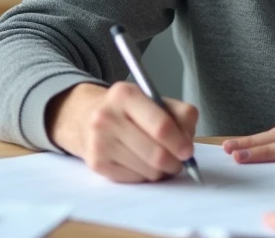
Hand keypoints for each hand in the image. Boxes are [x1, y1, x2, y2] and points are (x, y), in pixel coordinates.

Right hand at [46, 81, 198, 182]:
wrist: (86, 117)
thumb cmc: (130, 110)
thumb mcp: (154, 100)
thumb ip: (180, 115)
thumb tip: (187, 144)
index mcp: (125, 94)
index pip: (161, 125)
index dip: (179, 142)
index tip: (188, 151)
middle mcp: (107, 116)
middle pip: (156, 154)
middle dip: (174, 163)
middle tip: (178, 162)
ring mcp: (99, 141)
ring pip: (147, 171)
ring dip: (160, 171)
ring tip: (159, 160)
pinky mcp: (96, 163)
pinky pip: (134, 179)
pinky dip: (144, 175)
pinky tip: (140, 162)